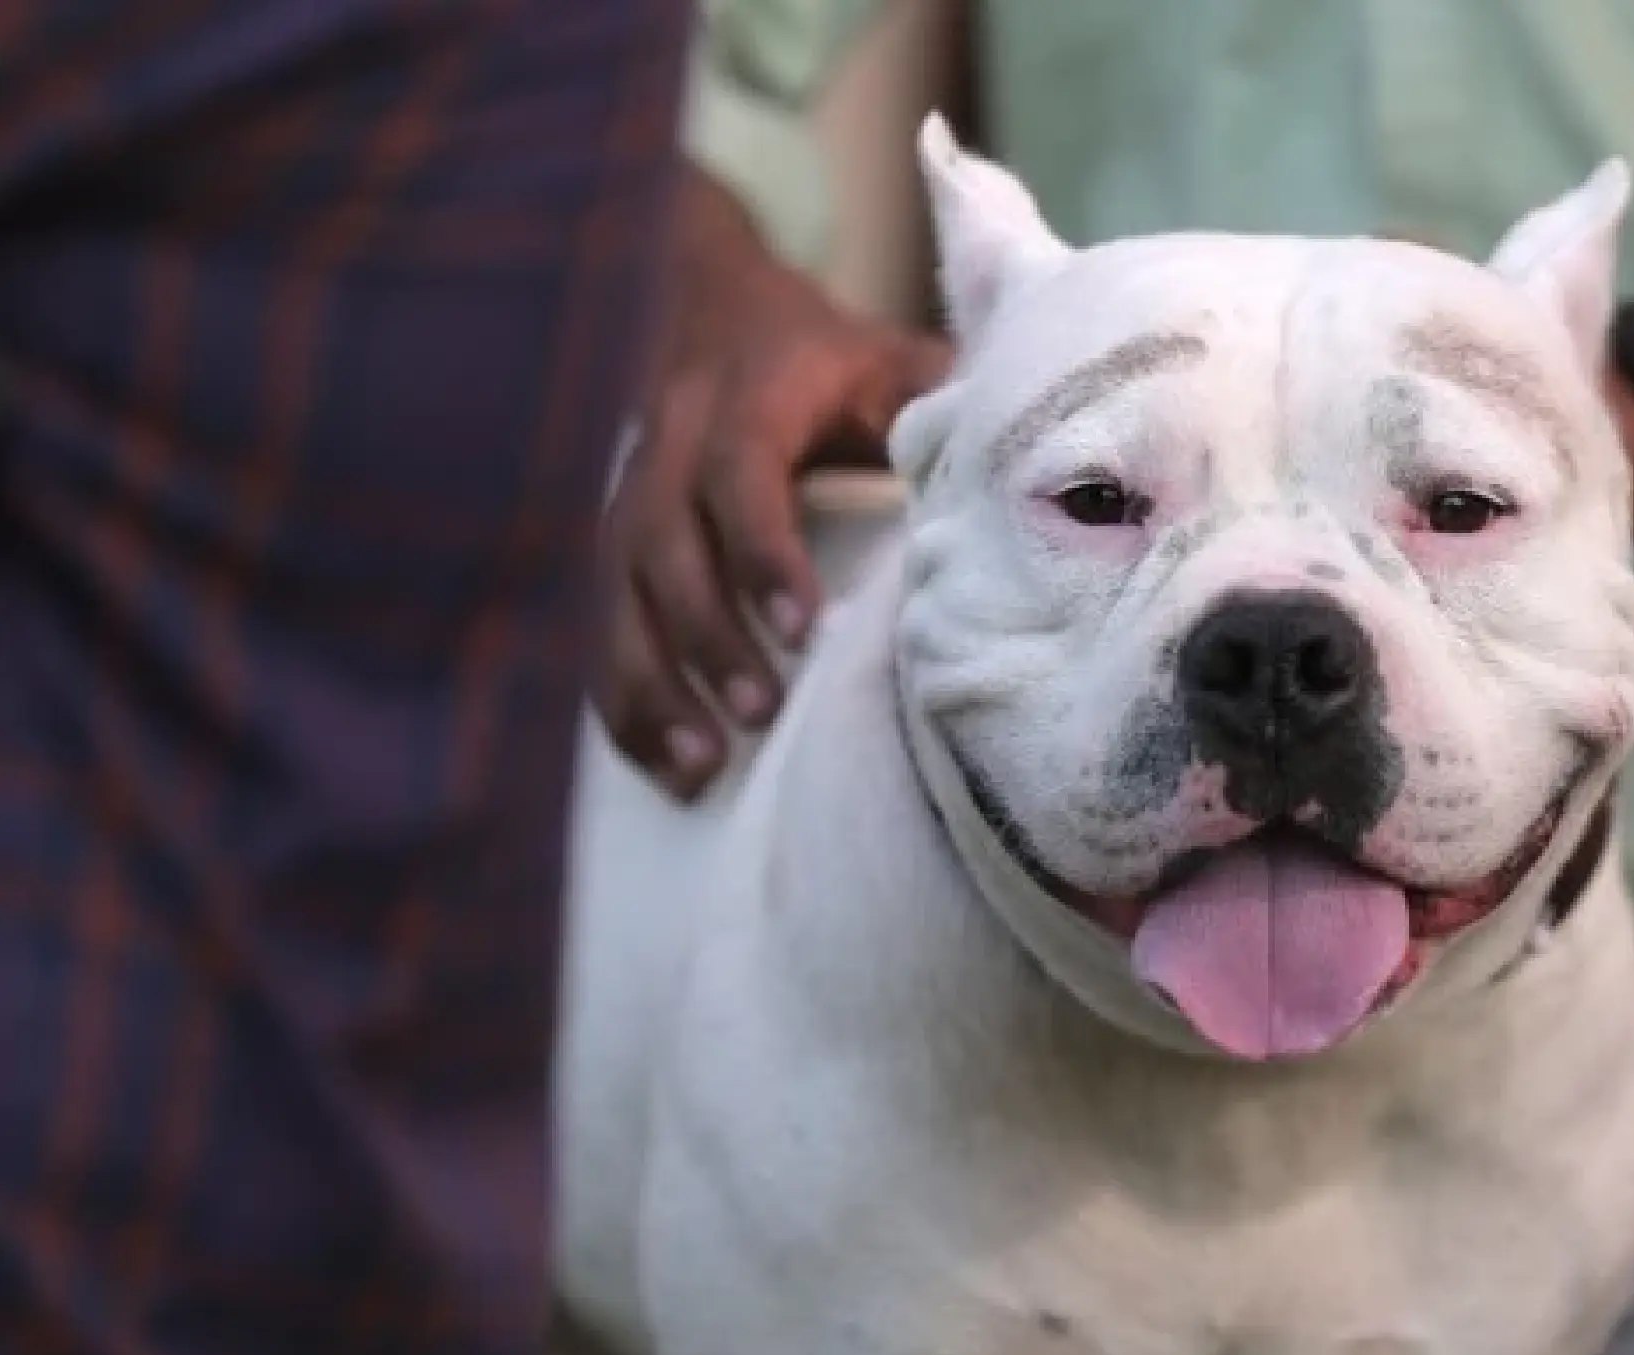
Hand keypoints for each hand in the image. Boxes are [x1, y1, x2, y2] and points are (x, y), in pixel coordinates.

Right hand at [599, 163, 951, 798]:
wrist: (712, 304)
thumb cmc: (829, 356)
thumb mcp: (891, 360)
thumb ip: (946, 406)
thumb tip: (1035, 467)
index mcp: (749, 393)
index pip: (740, 472)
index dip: (763, 550)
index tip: (802, 629)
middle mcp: (671, 440)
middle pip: (662, 542)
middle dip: (704, 634)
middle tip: (757, 715)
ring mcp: (629, 491)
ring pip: (615, 591)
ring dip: (649, 683)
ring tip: (699, 769)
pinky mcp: (612, 540)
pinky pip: (599, 620)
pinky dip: (623, 696)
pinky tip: (665, 762)